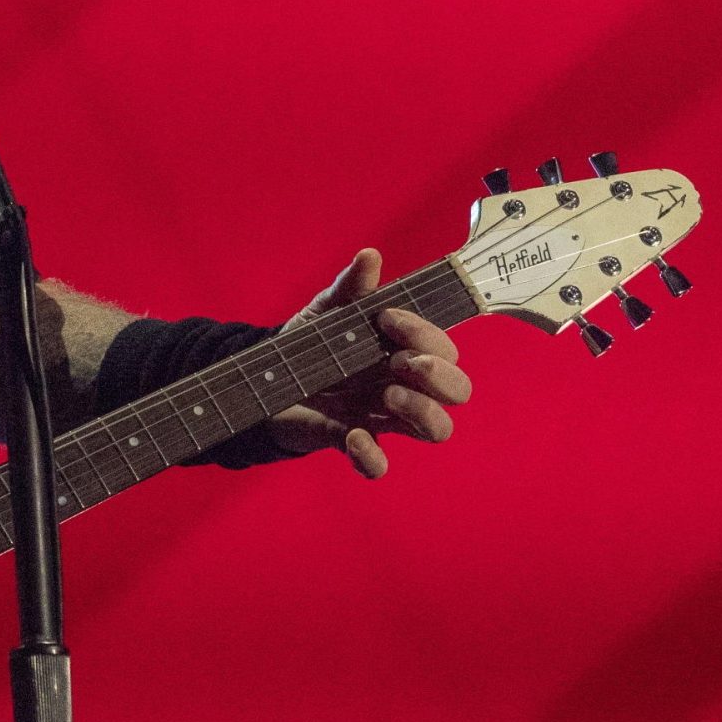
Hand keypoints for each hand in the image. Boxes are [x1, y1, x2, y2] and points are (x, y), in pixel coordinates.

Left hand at [266, 248, 473, 477]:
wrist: (264, 380)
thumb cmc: (309, 344)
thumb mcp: (325, 311)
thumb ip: (349, 288)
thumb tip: (370, 255)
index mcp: (403, 351)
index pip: (444, 347)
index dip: (426, 334)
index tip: (386, 319)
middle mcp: (403, 385)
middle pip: (458, 390)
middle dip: (439, 375)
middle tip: (399, 362)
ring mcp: (381, 416)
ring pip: (437, 429)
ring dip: (423, 412)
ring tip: (388, 394)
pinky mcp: (352, 442)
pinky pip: (379, 465)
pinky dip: (372, 457)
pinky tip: (352, 436)